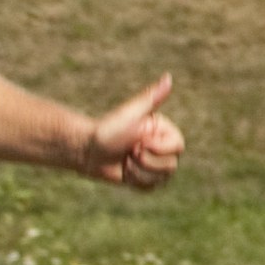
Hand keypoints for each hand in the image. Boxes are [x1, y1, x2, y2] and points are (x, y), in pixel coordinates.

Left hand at [82, 75, 183, 189]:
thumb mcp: (130, 114)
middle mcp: (162, 147)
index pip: (178, 146)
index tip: (136, 141)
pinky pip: (150, 187)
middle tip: (128, 151)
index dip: (157, 148)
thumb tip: (168, 77)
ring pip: (161, 179)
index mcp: (163, 131)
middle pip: (171, 166)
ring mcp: (154, 164)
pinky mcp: (144, 178)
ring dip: (138, 172)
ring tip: (124, 161)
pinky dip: (136, 181)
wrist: (86, 150)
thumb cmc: (107, 129)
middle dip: (145, 161)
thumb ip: (151, 98)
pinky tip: (124, 172)